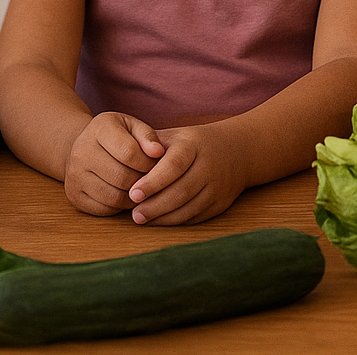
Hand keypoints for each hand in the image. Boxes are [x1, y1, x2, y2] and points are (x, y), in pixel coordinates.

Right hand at [63, 112, 164, 215]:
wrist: (83, 148)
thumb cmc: (116, 137)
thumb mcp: (132, 126)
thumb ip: (148, 136)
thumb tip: (158, 152)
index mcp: (99, 129)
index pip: (129, 152)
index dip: (148, 163)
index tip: (156, 164)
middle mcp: (81, 152)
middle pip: (122, 177)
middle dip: (142, 181)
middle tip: (150, 179)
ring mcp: (74, 176)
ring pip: (115, 197)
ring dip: (133, 197)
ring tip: (140, 187)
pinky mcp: (74, 196)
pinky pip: (105, 209)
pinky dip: (120, 206)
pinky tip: (125, 195)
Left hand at [127, 123, 249, 225]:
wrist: (234, 151)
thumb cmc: (191, 144)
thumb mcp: (173, 136)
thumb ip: (149, 146)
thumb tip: (122, 159)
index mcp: (194, 145)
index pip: (174, 165)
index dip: (153, 181)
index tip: (132, 193)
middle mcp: (209, 166)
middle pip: (182, 190)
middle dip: (155, 205)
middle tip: (134, 214)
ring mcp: (217, 186)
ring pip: (190, 207)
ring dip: (164, 217)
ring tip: (141, 219)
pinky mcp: (221, 203)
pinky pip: (196, 216)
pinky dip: (175, 221)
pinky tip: (158, 221)